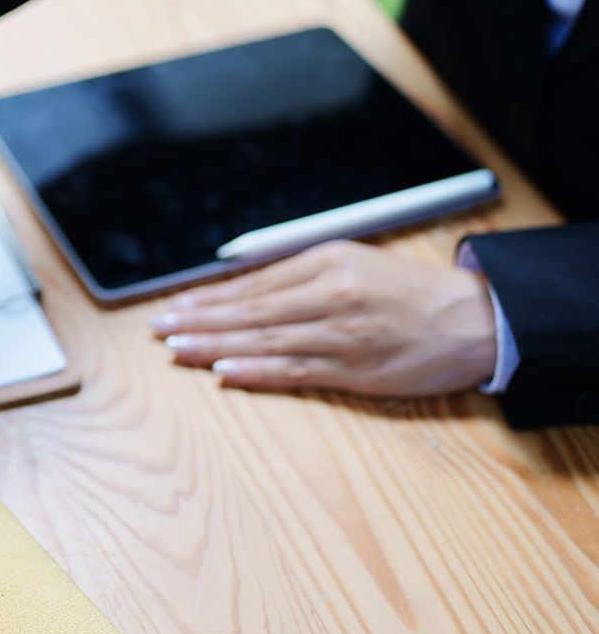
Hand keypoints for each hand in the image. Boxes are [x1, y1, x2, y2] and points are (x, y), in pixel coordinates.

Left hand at [151, 241, 497, 396]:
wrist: (473, 321)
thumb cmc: (408, 292)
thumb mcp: (354, 262)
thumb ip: (299, 275)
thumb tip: (240, 290)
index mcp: (328, 263)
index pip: (252, 283)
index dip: (208, 297)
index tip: (174, 306)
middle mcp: (331, 295)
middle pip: (250, 310)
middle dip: (199, 320)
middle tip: (160, 328)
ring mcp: (342, 335)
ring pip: (264, 340)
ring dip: (215, 346)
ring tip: (178, 348)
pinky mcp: (355, 370)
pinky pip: (295, 370)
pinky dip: (256, 370)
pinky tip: (224, 371)